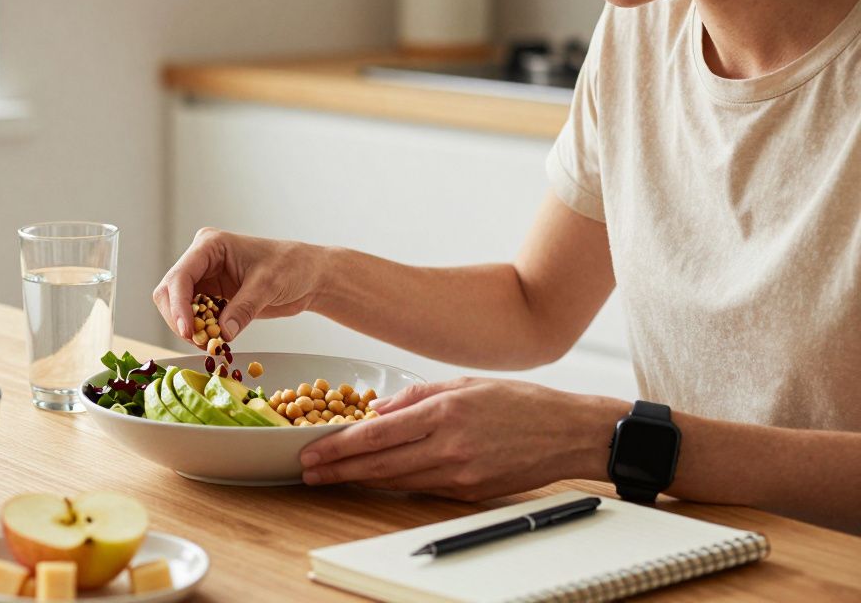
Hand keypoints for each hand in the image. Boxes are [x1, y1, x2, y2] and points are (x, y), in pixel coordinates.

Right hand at [152, 228, 324, 343]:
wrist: (309, 275)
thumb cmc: (292, 266)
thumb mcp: (268, 285)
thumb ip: (244, 308)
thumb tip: (222, 334)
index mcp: (210, 245)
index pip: (180, 276)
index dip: (179, 305)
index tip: (188, 331)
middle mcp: (201, 260)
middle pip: (170, 293)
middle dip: (180, 320)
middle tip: (201, 343)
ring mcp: (205, 279)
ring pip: (178, 307)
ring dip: (190, 329)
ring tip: (211, 344)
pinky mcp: (212, 297)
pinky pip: (195, 317)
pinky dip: (201, 331)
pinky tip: (215, 340)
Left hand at [299, 377, 621, 499]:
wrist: (568, 433)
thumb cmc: (520, 403)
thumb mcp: (464, 382)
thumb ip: (416, 395)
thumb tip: (376, 409)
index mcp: (444, 412)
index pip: (376, 434)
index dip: (339, 446)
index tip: (312, 452)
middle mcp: (448, 446)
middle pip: (378, 464)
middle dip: (338, 470)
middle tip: (308, 472)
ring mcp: (459, 474)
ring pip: (396, 482)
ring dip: (359, 482)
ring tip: (331, 479)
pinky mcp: (470, 493)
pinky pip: (422, 490)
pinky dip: (395, 485)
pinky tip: (374, 481)